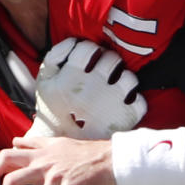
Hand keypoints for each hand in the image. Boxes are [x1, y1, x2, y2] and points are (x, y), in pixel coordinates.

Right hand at [31, 38, 145, 139]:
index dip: (89, 51)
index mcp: (72, 76)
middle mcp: (93, 86)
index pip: (88, 48)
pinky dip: (134, 101)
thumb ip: (55, 56)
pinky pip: (139, 101)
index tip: (89, 60)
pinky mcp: (125, 119)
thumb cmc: (52, 108)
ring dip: (123, 79)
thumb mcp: (44, 80)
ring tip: (114, 87)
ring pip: (129, 78)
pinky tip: (123, 103)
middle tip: (103, 72)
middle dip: (108, 61)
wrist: (59, 143)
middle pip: (112, 59)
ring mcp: (111, 103)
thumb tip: (75, 41)